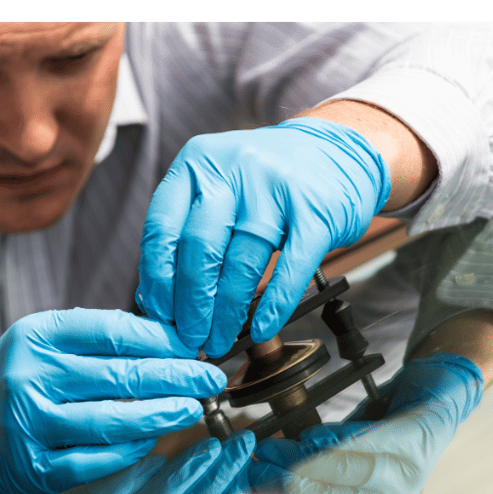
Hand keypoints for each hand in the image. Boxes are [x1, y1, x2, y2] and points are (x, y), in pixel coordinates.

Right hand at [0, 308, 225, 493]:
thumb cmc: (15, 377)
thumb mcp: (43, 341)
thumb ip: (96, 337)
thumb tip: (168, 340)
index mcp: (36, 336)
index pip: (113, 332)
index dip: (162, 340)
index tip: (194, 346)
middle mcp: (30, 377)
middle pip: (120, 376)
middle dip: (176, 377)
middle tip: (211, 379)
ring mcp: (31, 426)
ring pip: (113, 421)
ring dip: (162, 415)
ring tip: (192, 409)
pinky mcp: (35, 468)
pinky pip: (96, 460)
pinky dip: (130, 450)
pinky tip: (153, 439)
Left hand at [136, 118, 390, 355]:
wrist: (338, 152)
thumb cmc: (264, 184)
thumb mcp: (218, 192)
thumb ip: (185, 234)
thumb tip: (154, 297)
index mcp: (198, 164)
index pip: (162, 228)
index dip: (158, 279)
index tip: (161, 314)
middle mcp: (234, 169)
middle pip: (200, 250)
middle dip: (192, 305)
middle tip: (191, 337)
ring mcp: (277, 188)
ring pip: (242, 264)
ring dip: (227, 314)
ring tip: (218, 341)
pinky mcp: (317, 212)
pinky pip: (290, 269)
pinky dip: (274, 306)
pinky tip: (261, 329)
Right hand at [245, 354, 483, 493]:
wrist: (428, 397)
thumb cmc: (375, 431)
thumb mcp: (337, 461)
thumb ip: (303, 473)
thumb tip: (253, 476)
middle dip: (283, 488)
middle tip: (253, 469)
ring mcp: (405, 474)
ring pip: (350, 478)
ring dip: (303, 463)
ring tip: (273, 449)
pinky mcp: (415, 441)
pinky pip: (374, 444)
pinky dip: (339, 441)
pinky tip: (313, 437)